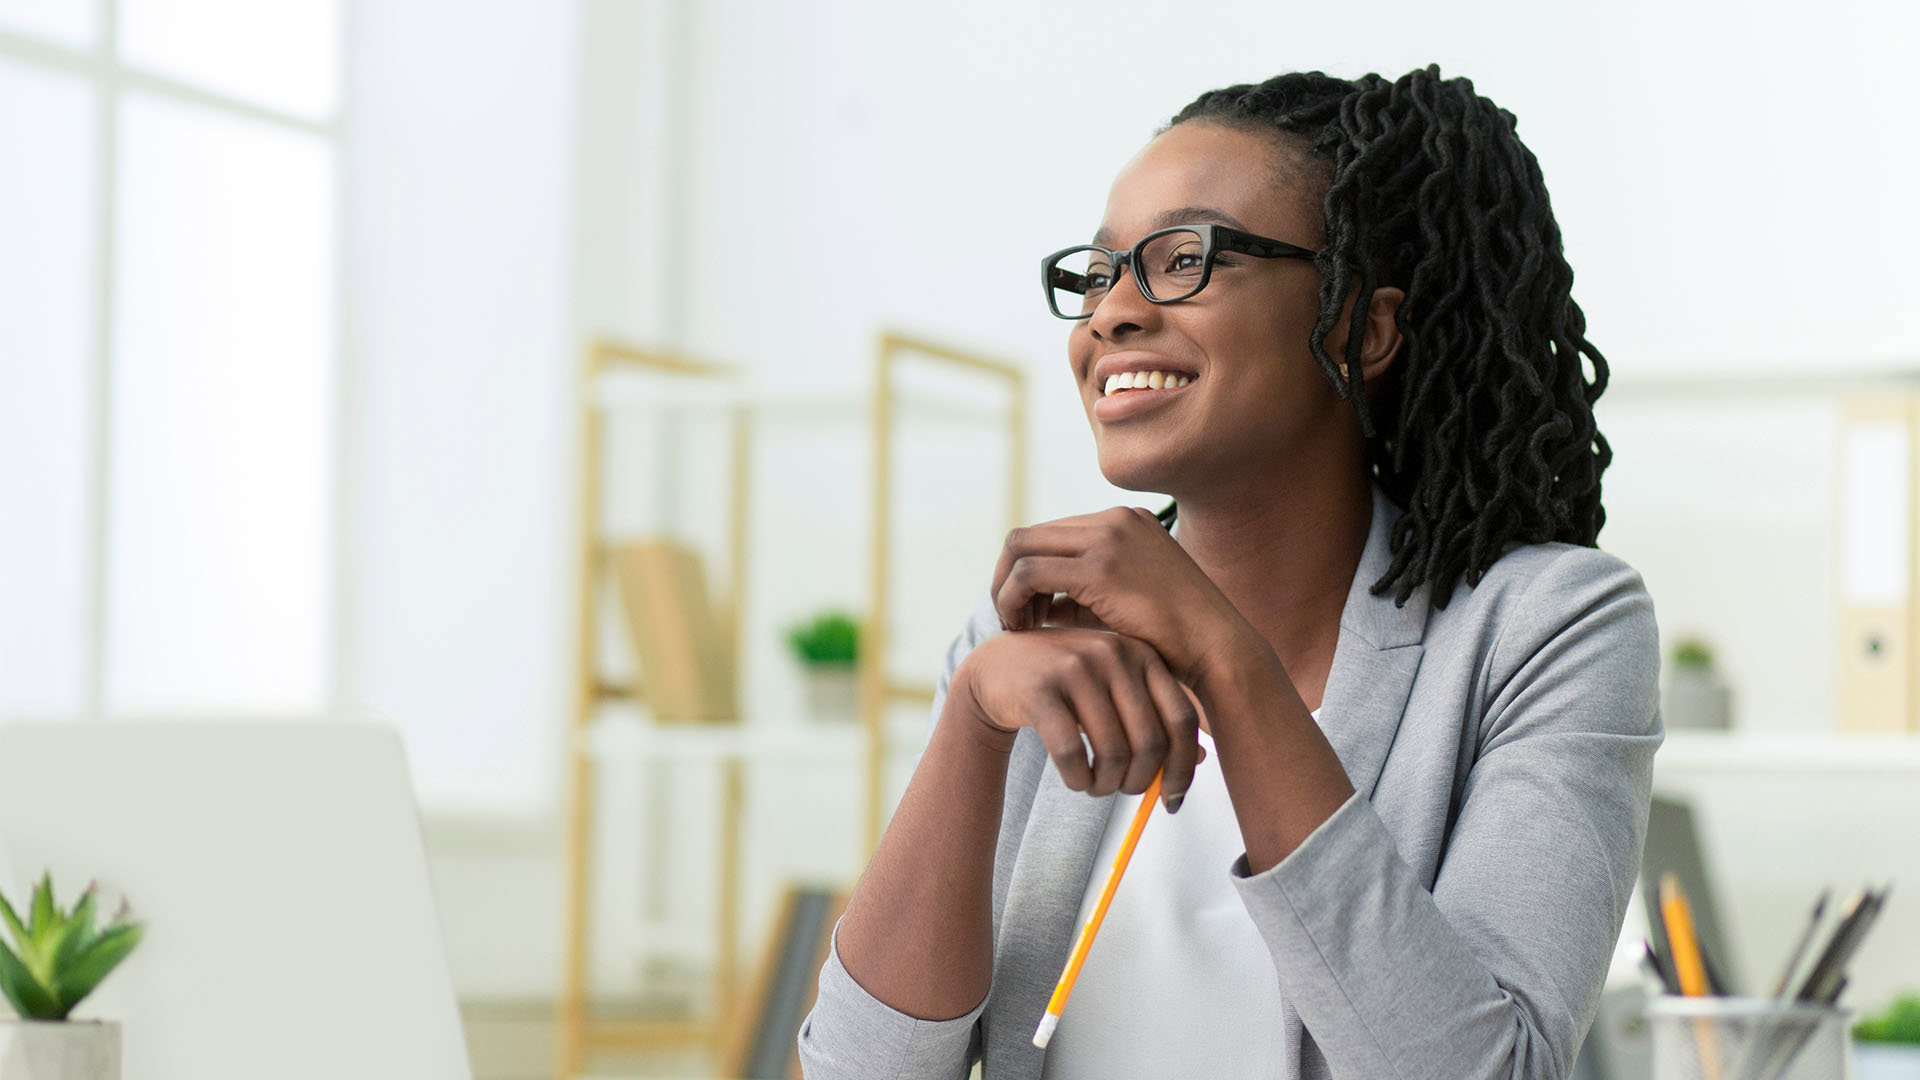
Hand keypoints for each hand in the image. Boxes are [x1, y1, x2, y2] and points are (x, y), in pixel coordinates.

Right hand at [952, 628, 1203, 810]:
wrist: (997, 668)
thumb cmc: (1065, 685)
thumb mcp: (1114, 689)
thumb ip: (1154, 716)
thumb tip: (1201, 761)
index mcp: (1141, 653)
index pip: (1182, 719)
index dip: (1183, 767)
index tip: (1173, 799)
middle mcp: (1113, 653)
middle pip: (1150, 742)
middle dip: (1139, 783)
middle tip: (1122, 792)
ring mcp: (1076, 667)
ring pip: (1112, 752)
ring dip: (1106, 786)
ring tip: (1095, 787)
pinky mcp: (1041, 689)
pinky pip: (1072, 754)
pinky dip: (1078, 779)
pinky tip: (1075, 779)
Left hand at [991, 506, 1250, 685]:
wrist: (1217, 649)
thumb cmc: (1176, 639)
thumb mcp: (1124, 603)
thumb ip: (1083, 595)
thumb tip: (1044, 604)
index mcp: (1125, 521)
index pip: (1052, 534)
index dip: (1028, 572)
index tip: (1028, 609)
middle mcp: (1115, 519)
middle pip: (1030, 535)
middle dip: (1007, 576)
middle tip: (1010, 617)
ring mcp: (1109, 537)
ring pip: (1021, 548)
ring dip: (1005, 589)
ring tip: (1016, 626)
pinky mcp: (1101, 566)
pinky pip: (1029, 574)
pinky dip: (1012, 600)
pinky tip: (1023, 629)